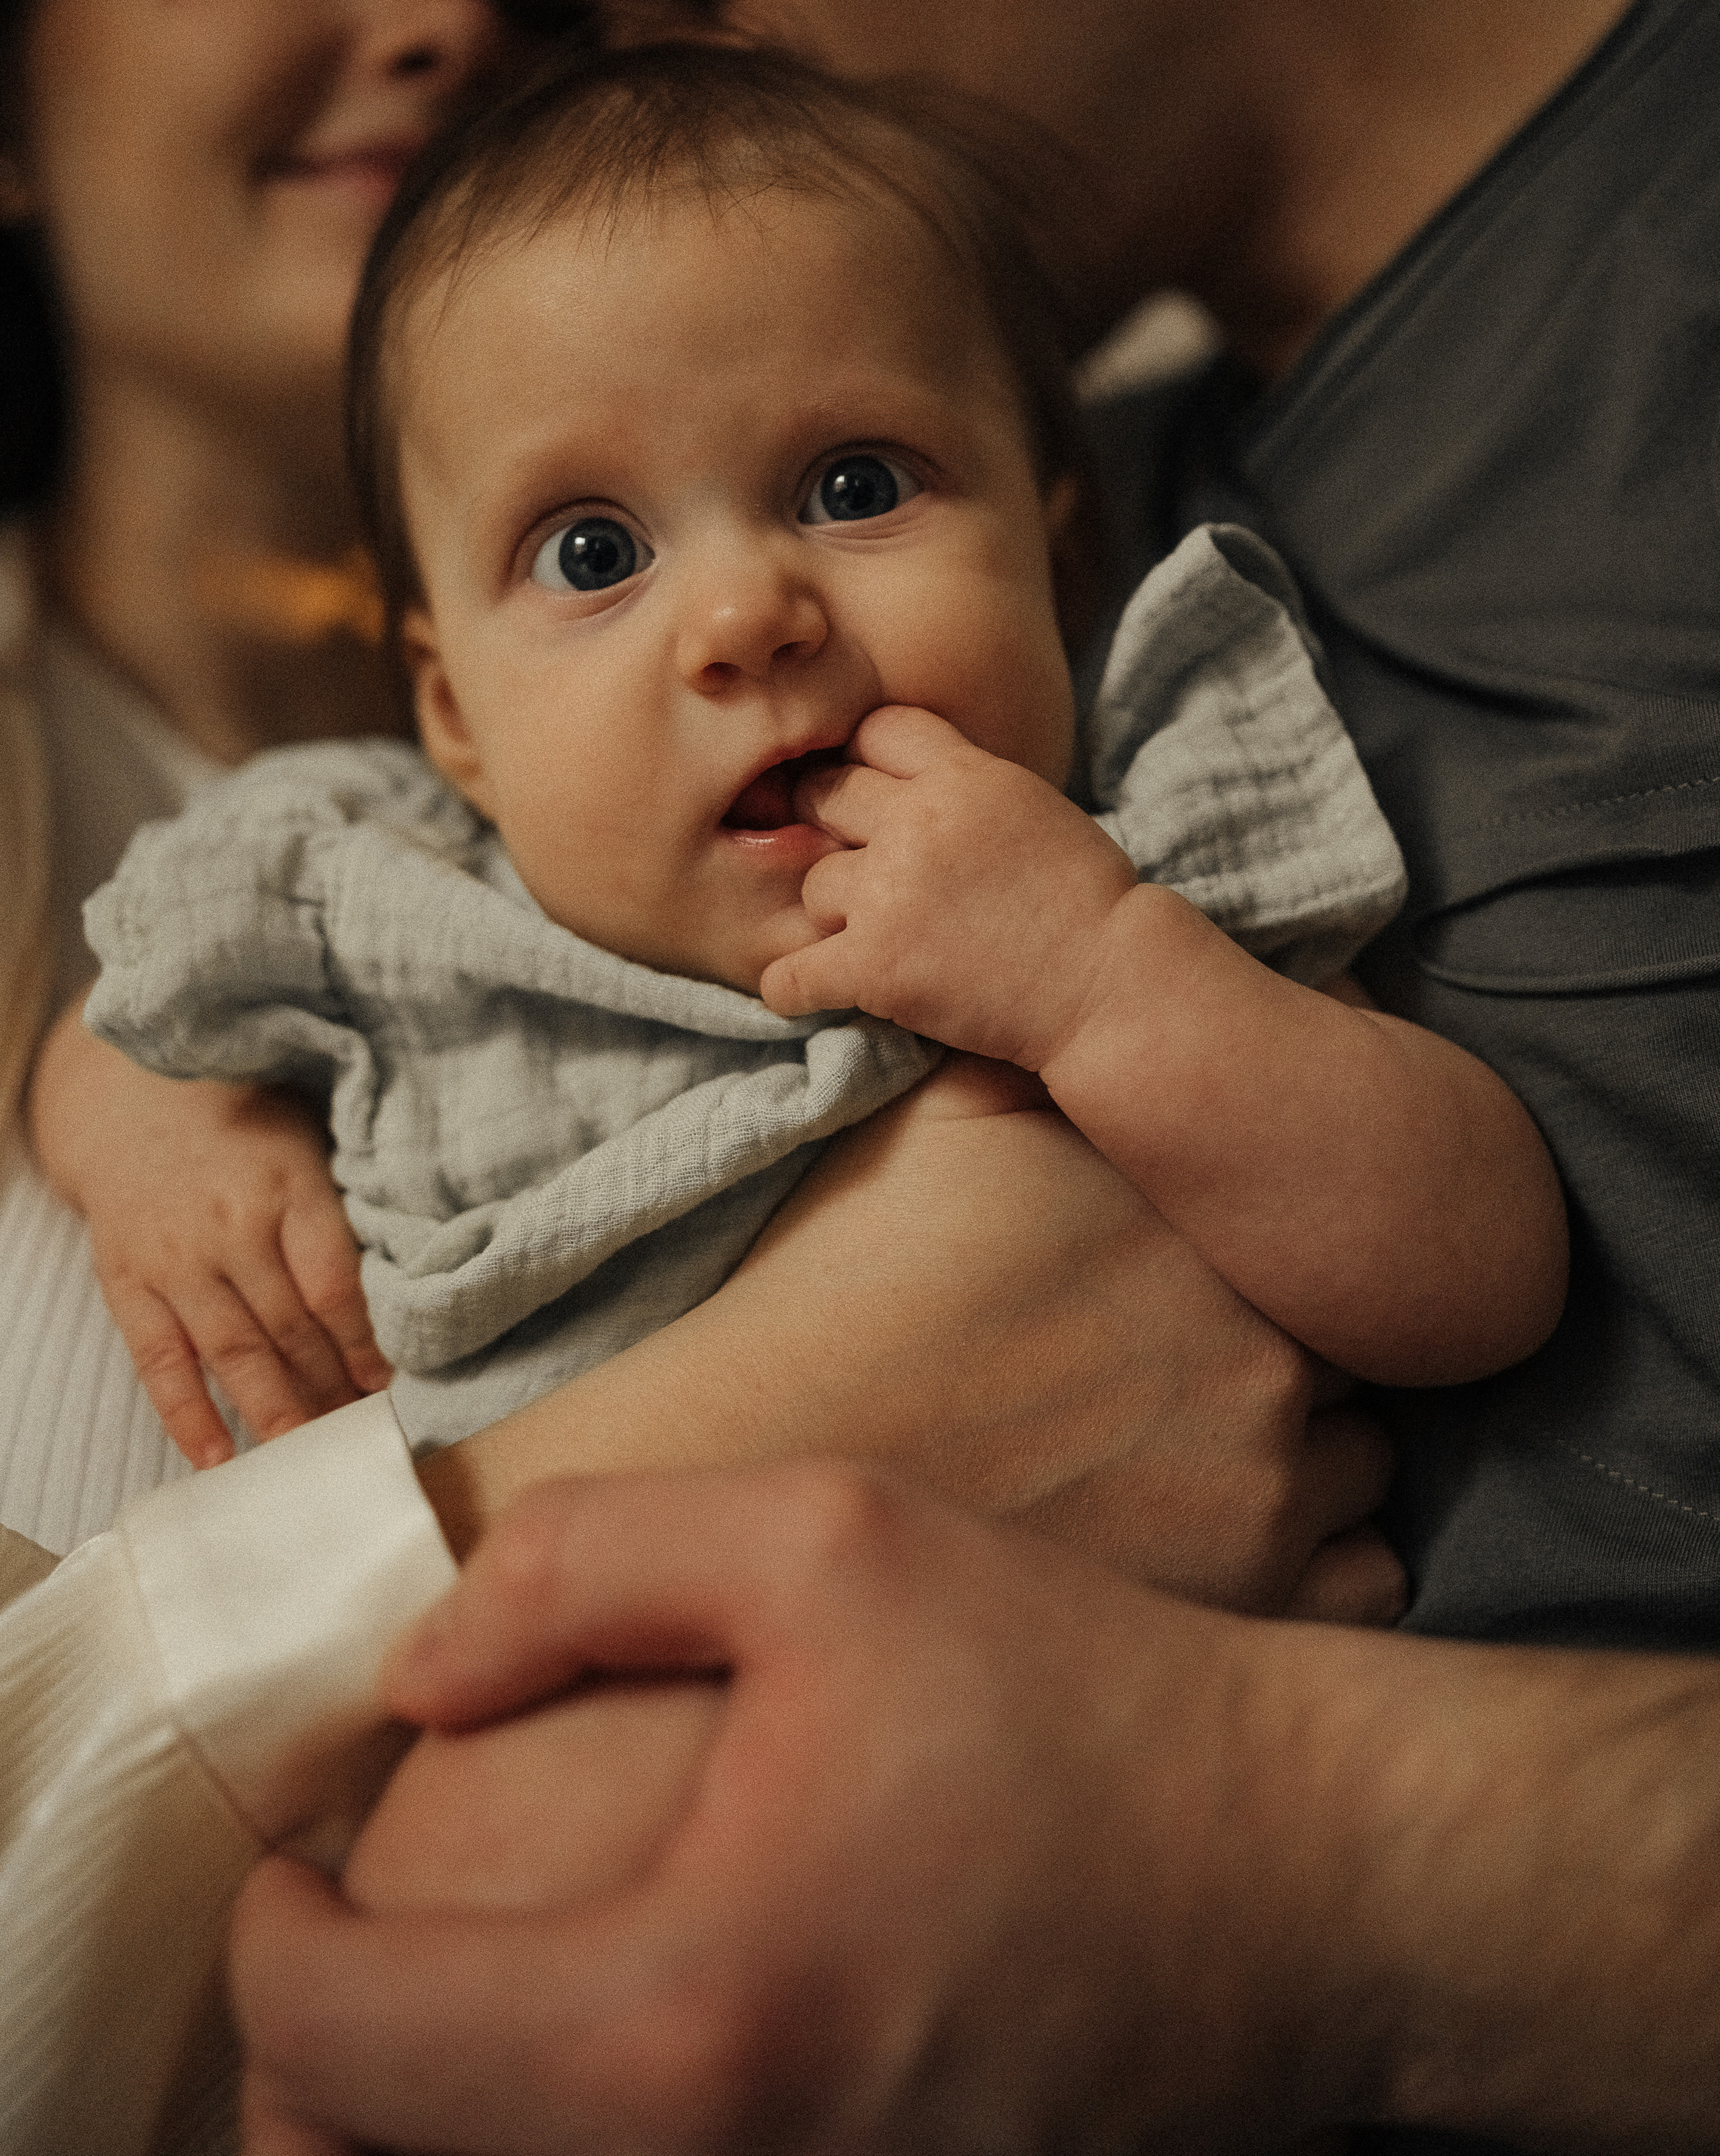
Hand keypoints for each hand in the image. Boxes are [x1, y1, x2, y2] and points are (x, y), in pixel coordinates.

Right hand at [28, 1007, 387, 1465]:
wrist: (134, 1105)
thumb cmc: (249, 1128)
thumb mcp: (311, 1139)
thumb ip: (349, 1204)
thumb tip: (414, 1275)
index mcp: (287, 1188)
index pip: (334, 1285)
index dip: (365, 1344)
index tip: (391, 1386)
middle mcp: (231, 1228)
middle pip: (290, 1329)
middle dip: (330, 1389)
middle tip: (360, 1433)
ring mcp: (175, 1261)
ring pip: (233, 1353)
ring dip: (275, 1412)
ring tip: (307, 1457)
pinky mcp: (128, 1285)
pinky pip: (158, 1362)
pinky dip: (186, 1415)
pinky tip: (217, 1459)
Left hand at [233, 1466, 1369, 2154]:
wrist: (1300, 1884)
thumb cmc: (1076, 1702)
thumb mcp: (829, 1540)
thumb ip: (583, 1565)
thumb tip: (423, 1678)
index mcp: (677, 2018)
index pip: (335, 2044)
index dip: (279, 1937)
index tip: (303, 1860)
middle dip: (316, 2075)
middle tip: (349, 1946)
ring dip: (418, 2131)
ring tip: (441, 2005)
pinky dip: (541, 2155)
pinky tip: (587, 2051)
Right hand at [423, 1055, 1403, 1623]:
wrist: (766, 1465)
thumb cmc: (839, 1289)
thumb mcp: (935, 1124)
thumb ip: (1038, 1059)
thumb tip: (1103, 1005)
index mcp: (1200, 1222)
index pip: (1306, 1219)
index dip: (1258, 1245)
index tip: (1200, 1273)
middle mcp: (1262, 1344)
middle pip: (1348, 1342)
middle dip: (1286, 1350)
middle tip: (1188, 1373)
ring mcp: (1269, 1485)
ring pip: (1366, 1461)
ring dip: (1307, 1459)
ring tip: (1194, 1463)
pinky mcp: (1252, 1598)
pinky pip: (1363, 1575)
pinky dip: (1312, 1558)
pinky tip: (1214, 1538)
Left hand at [757, 705, 1135, 1064]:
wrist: (1110, 986)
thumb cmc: (1089, 903)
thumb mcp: (1034, 807)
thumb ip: (968, 785)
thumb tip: (913, 777)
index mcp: (965, 775)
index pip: (876, 730)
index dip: (866, 760)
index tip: (871, 793)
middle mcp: (917, 823)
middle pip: (826, 795)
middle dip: (833, 827)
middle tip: (856, 865)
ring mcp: (890, 893)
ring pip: (813, 882)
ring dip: (834, 911)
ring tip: (873, 936)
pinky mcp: (876, 966)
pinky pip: (790, 973)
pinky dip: (790, 987)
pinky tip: (803, 991)